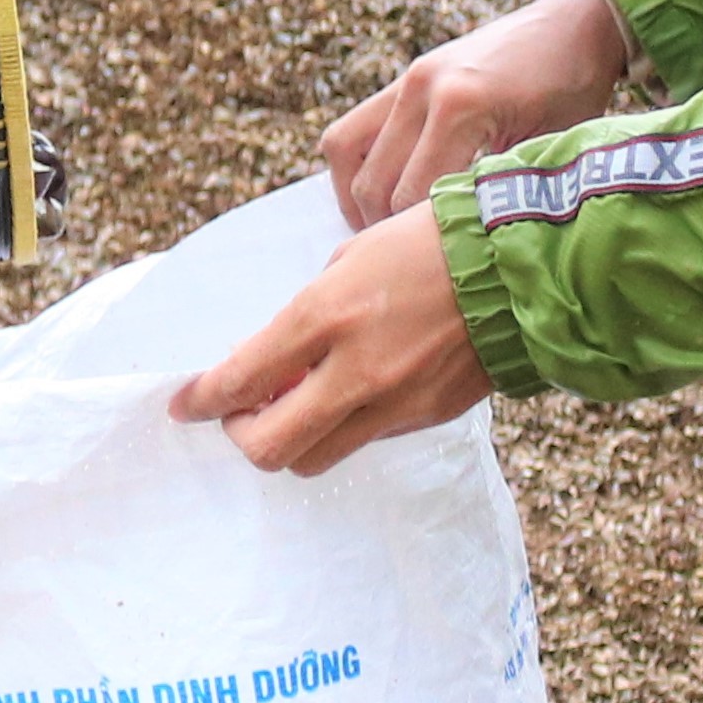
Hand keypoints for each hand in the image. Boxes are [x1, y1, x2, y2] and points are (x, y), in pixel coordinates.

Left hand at [169, 208, 488, 476]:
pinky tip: (347, 395)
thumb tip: (268, 360)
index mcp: (326, 316)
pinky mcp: (425, 418)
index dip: (200, 402)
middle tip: (239, 414)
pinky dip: (342, 427)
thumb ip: (306, 316)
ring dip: (291, 440)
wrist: (518, 266)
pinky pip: (364, 441)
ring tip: (293, 407)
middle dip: (241, 435)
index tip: (184, 405)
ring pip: (314, 458)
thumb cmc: (428, 243)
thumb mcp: (350, 260)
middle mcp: (355, 370)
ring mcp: (393, 402)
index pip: (239, 381)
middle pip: (268, 447)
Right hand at [318, 0, 643, 228]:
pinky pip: (352, 128)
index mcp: (461, 107)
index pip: (411, 196)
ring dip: (357, 197)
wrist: (574, 26)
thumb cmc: (575, 92)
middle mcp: (421, 88)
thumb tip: (462, 251)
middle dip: (384, 228)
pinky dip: (358, 166)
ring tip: (384, 229)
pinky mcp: (404, 77)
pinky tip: (383, 193)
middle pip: (373, 182)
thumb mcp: (548, 150)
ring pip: (344, 151)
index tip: (435, 267)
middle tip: (410, 260)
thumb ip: (500, 193)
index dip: (417, 238)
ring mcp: (407, 78)